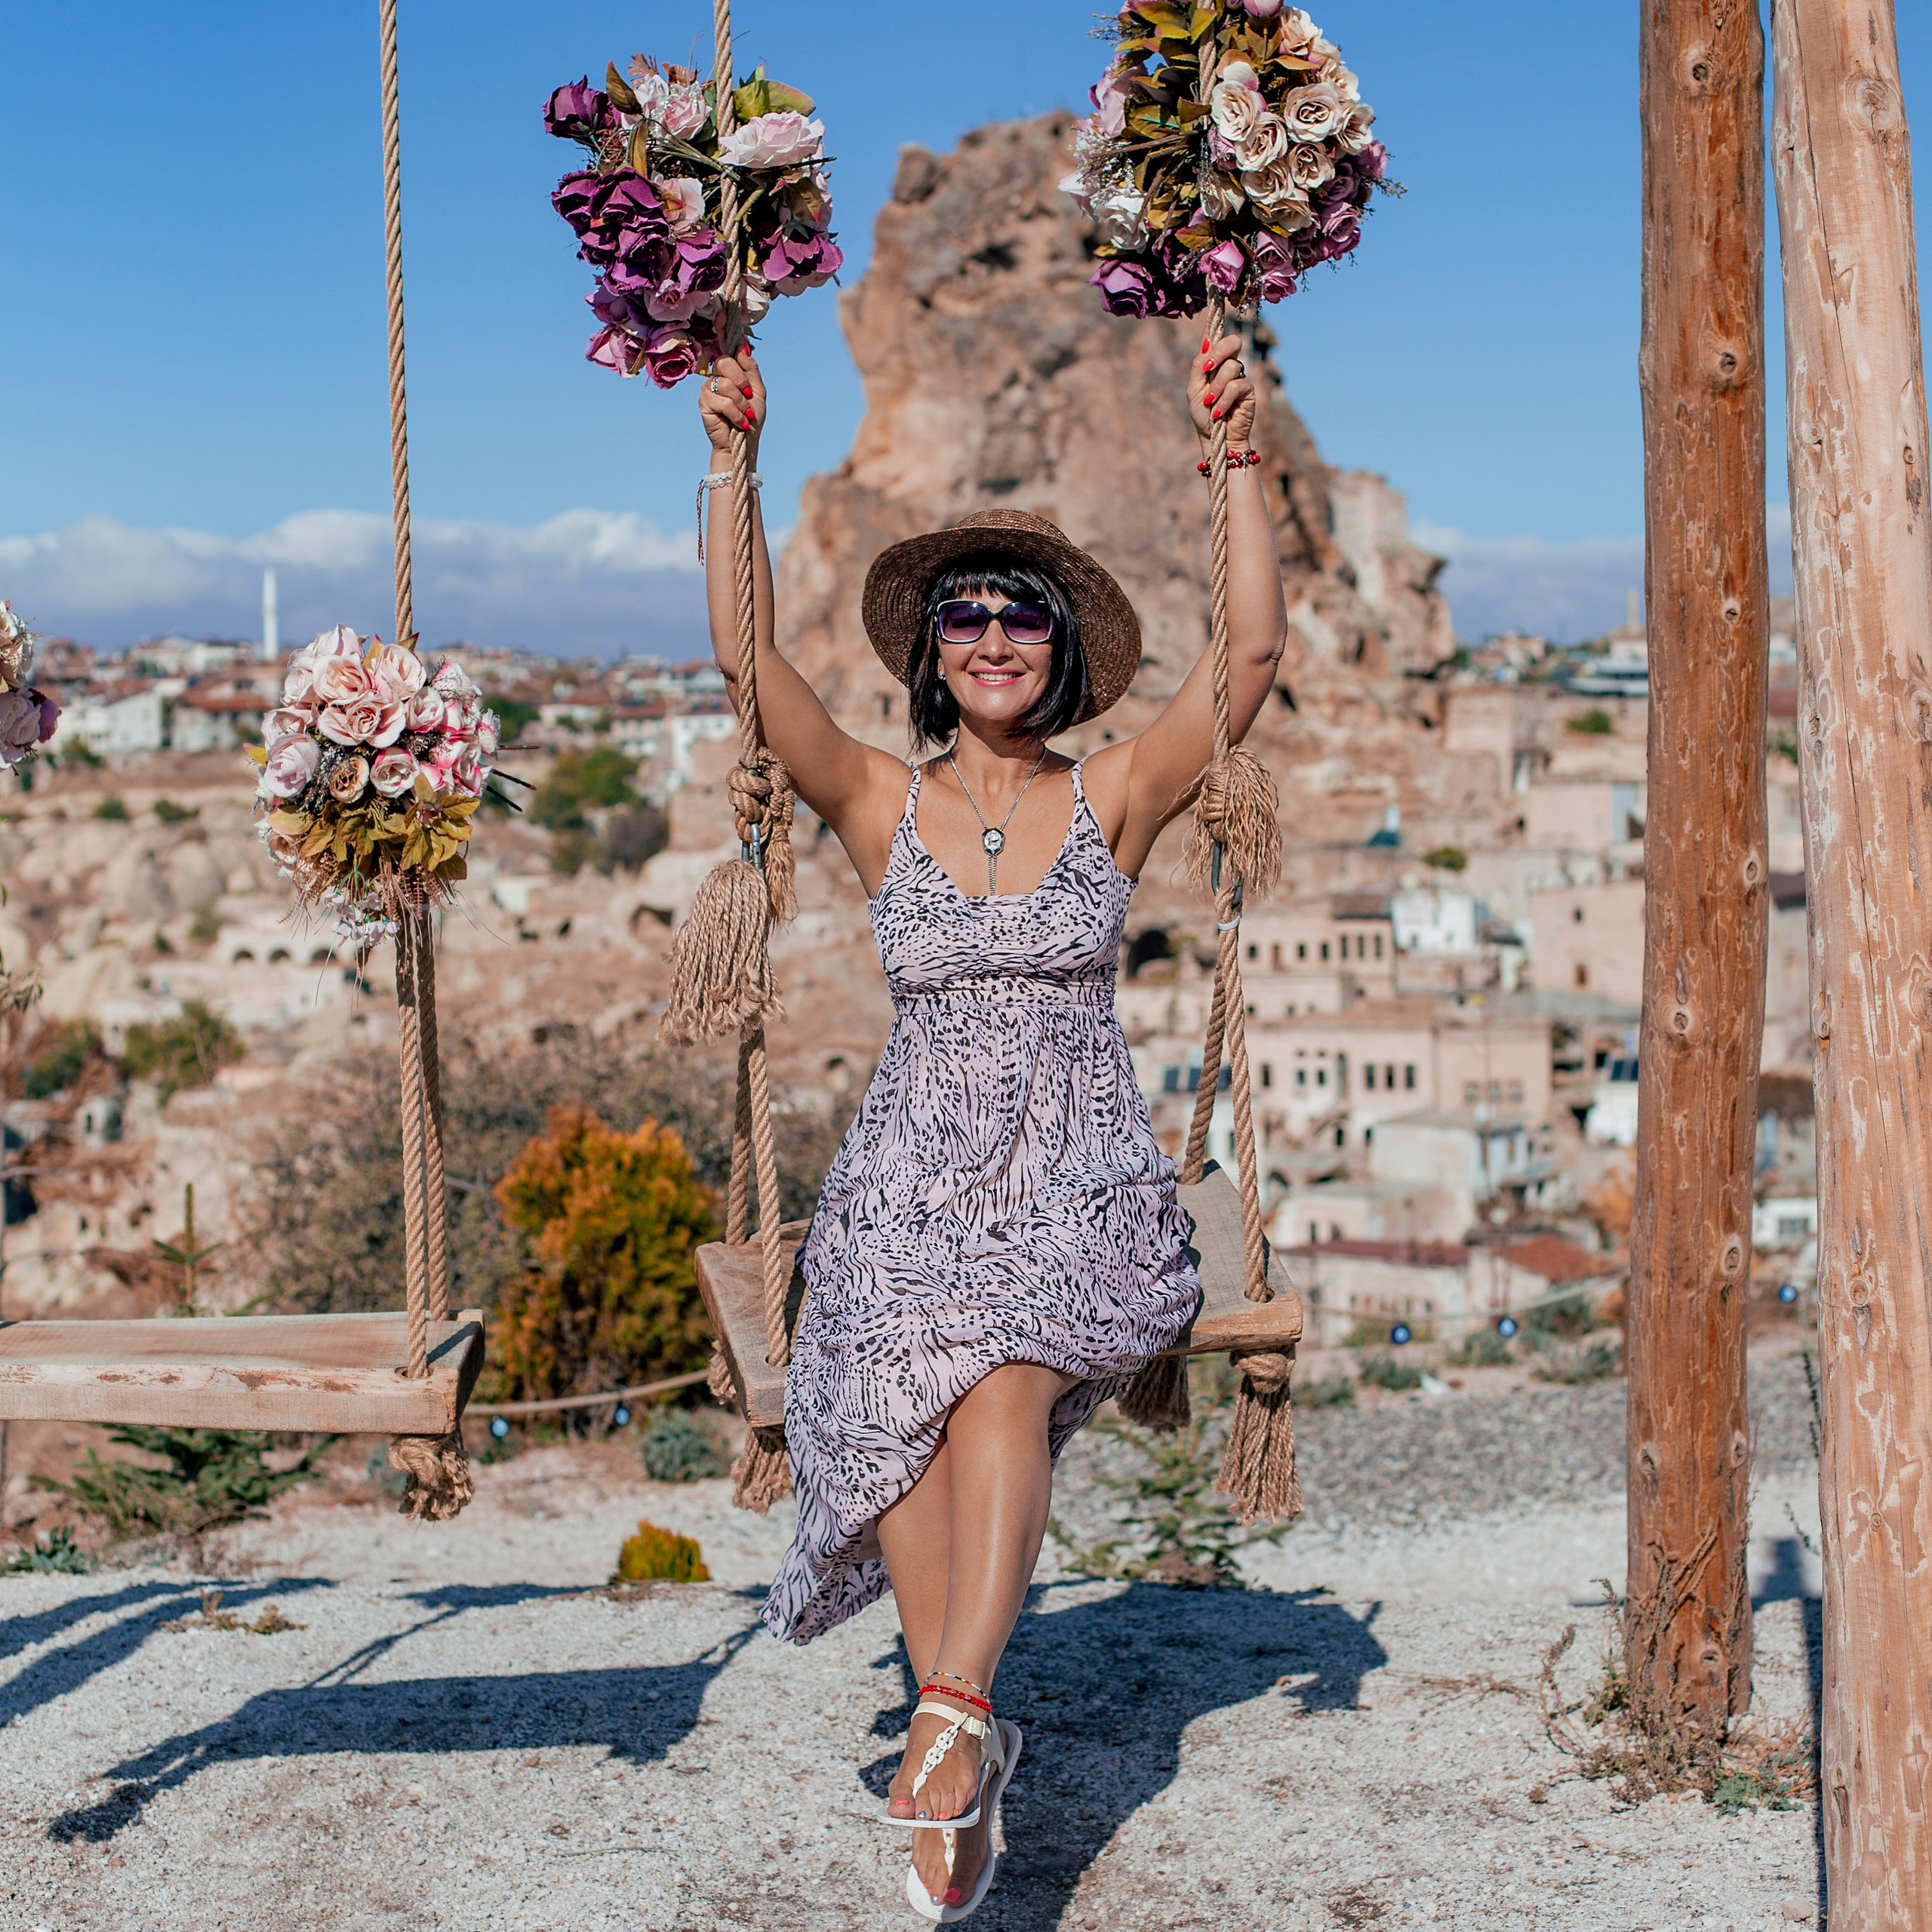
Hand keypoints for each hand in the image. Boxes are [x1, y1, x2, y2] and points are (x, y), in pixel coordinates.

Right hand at [698, 348, 764, 454]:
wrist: (745, 442)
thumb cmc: (751, 417)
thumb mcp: (758, 391)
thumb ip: (751, 369)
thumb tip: (743, 346)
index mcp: (729, 371)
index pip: (731, 353)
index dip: (738, 357)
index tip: (744, 368)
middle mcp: (716, 377)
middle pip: (724, 362)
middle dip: (741, 380)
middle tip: (748, 395)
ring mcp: (708, 389)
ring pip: (725, 384)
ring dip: (741, 402)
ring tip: (745, 414)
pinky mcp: (704, 403)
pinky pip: (722, 402)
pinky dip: (735, 413)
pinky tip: (739, 421)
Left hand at [1188, 333, 1256, 451]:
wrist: (1215, 438)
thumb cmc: (1202, 414)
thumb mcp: (1194, 390)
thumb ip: (1198, 366)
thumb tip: (1207, 342)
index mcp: (1213, 362)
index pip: (1215, 338)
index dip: (1215, 325)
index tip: (1213, 310)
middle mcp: (1228, 365)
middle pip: (1233, 341)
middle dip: (1219, 351)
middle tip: (1207, 369)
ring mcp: (1240, 376)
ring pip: (1231, 367)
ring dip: (1217, 387)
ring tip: (1211, 403)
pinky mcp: (1249, 390)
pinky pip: (1237, 386)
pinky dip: (1224, 399)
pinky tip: (1219, 413)